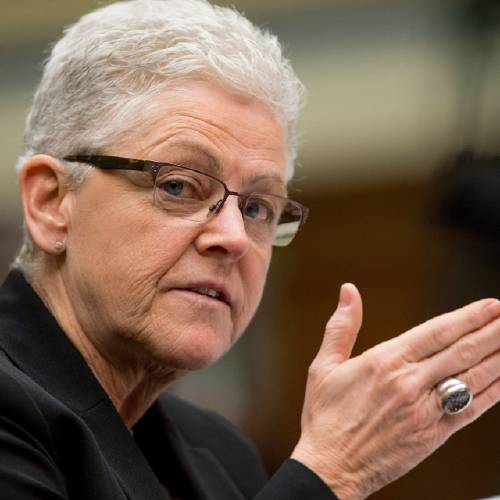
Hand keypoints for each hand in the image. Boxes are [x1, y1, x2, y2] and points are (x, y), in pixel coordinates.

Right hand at [291, 284, 499, 498]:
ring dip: (498, 357)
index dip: (467, 317)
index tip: (489, 306)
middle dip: (491, 331)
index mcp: (385, 362)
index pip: (436, 332)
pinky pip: (471, 410)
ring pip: (473, 378)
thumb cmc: (326, 417)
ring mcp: (426, 411)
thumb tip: (348, 292)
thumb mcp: (324, 365)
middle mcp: (410, 384)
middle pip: (462, 351)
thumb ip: (342, 326)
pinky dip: (492, 393)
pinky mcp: (434, 435)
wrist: (331, 467)